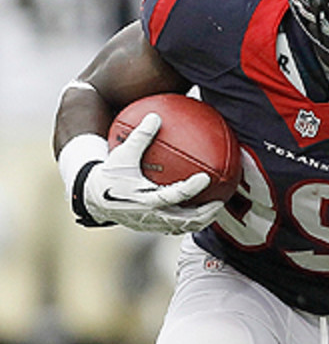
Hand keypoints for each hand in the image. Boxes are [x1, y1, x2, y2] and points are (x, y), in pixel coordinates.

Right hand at [82, 113, 222, 233]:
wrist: (91, 198)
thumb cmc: (109, 173)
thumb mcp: (122, 154)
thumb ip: (140, 136)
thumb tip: (156, 115)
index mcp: (144, 199)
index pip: (173, 195)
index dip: (190, 188)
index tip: (206, 177)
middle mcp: (150, 215)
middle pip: (185, 220)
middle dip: (206, 213)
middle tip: (221, 200)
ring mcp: (151, 225)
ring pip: (183, 228)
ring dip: (201, 220)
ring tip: (216, 208)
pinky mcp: (151, 228)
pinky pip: (175, 228)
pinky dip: (190, 221)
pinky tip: (200, 210)